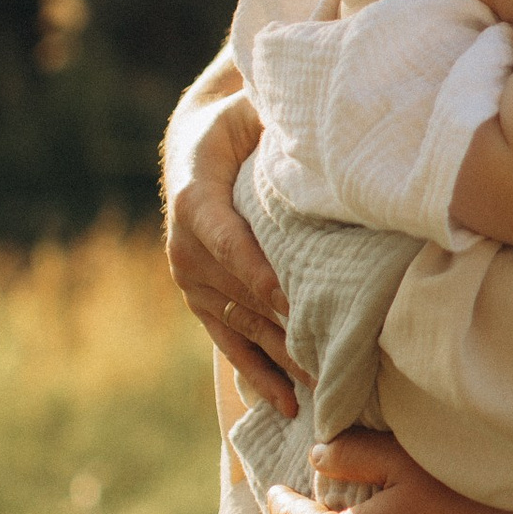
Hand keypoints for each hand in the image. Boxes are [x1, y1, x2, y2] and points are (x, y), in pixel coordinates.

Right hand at [164, 92, 295, 412]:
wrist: (196, 145)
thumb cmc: (238, 123)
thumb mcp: (251, 110)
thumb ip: (276, 123)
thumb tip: (319, 132)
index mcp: (194, 197)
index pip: (227, 240)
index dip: (257, 271)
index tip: (291, 301)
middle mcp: (184, 246)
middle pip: (238, 295)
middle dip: (283, 330)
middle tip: (328, 361)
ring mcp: (190, 280)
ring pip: (238, 326)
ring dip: (278, 359)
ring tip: (320, 390)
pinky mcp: (201, 300)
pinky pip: (228, 342)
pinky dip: (257, 373)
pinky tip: (287, 403)